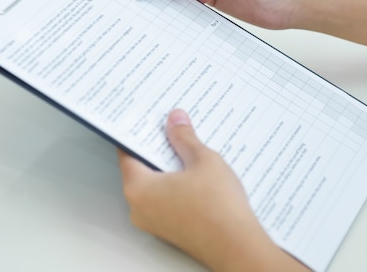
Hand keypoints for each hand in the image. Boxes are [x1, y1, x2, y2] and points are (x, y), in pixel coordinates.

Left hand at [118, 109, 308, 271]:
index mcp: (139, 188)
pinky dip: (178, 184)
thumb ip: (184, 137)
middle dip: (159, 148)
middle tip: (175, 128)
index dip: (140, 133)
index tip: (149, 119)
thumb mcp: (203, 160)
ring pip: (157, 184)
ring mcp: (155, 222)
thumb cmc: (218, 208)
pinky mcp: (171, 229)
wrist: (238, 248)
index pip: (128, 152)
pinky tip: (199, 174)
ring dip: (171, 166)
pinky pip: (167, 199)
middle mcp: (140, 208)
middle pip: (142, 168)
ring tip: (192, 149)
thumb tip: (175, 120)